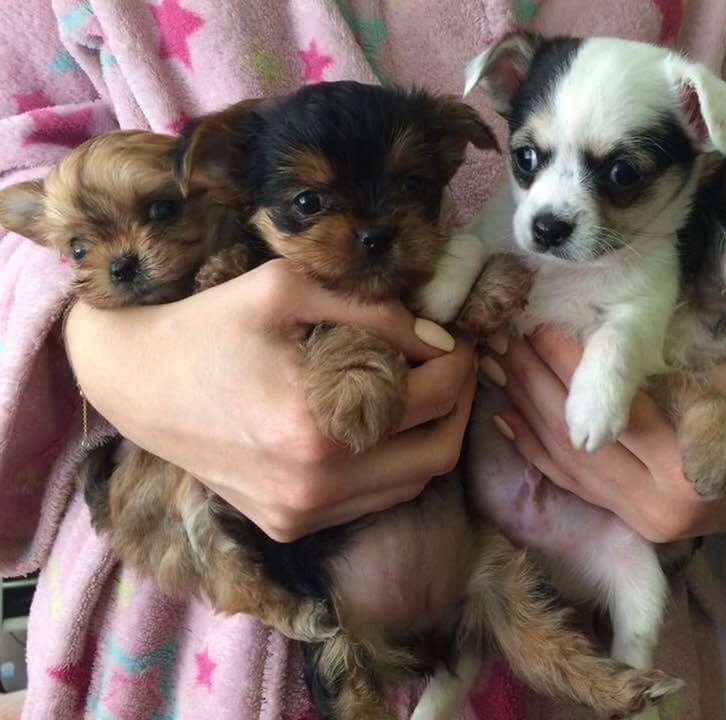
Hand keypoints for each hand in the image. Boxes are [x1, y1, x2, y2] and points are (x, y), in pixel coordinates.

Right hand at [65, 259, 476, 541]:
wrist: (135, 383)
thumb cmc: (208, 324)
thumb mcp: (286, 289)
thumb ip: (373, 311)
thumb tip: (437, 339)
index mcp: (316, 425)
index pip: (433, 398)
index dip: (459, 362)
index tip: (455, 337)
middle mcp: (314, 484)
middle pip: (437, 453)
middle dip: (459, 404)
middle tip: (453, 367)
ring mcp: (301, 513)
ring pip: (411, 484)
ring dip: (430, 437)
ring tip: (420, 391)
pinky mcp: (289, 526)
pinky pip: (372, 502)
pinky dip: (393, 465)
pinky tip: (380, 426)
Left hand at [481, 329, 725, 541]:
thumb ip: (699, 383)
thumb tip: (624, 365)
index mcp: (691, 471)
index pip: (618, 411)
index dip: (576, 369)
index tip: (541, 328)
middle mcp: (655, 505)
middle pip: (578, 439)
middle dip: (537, 384)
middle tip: (505, 339)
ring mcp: (634, 518)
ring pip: (565, 462)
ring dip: (526, 411)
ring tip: (497, 366)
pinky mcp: (622, 519)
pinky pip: (568, 482)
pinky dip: (533, 449)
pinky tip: (505, 416)